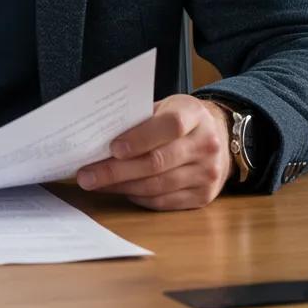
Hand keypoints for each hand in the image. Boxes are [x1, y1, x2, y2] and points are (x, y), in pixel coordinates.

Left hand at [75, 95, 232, 210]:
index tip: (113, 148)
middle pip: (158, 162)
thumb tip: (100, 136)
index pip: (169, 126)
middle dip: (117, 170)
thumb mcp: (167, 106)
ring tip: (95, 184)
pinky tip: (119, 190)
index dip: (140, 138)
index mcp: (194, 115)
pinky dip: (137, 197)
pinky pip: (163, 201)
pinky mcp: (203, 197)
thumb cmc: (182, 118)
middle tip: (87, 175)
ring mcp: (207, 174)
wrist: (220, 137)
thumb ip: (141, 118)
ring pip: (158, 185)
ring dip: (122, 186)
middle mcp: (205, 146)